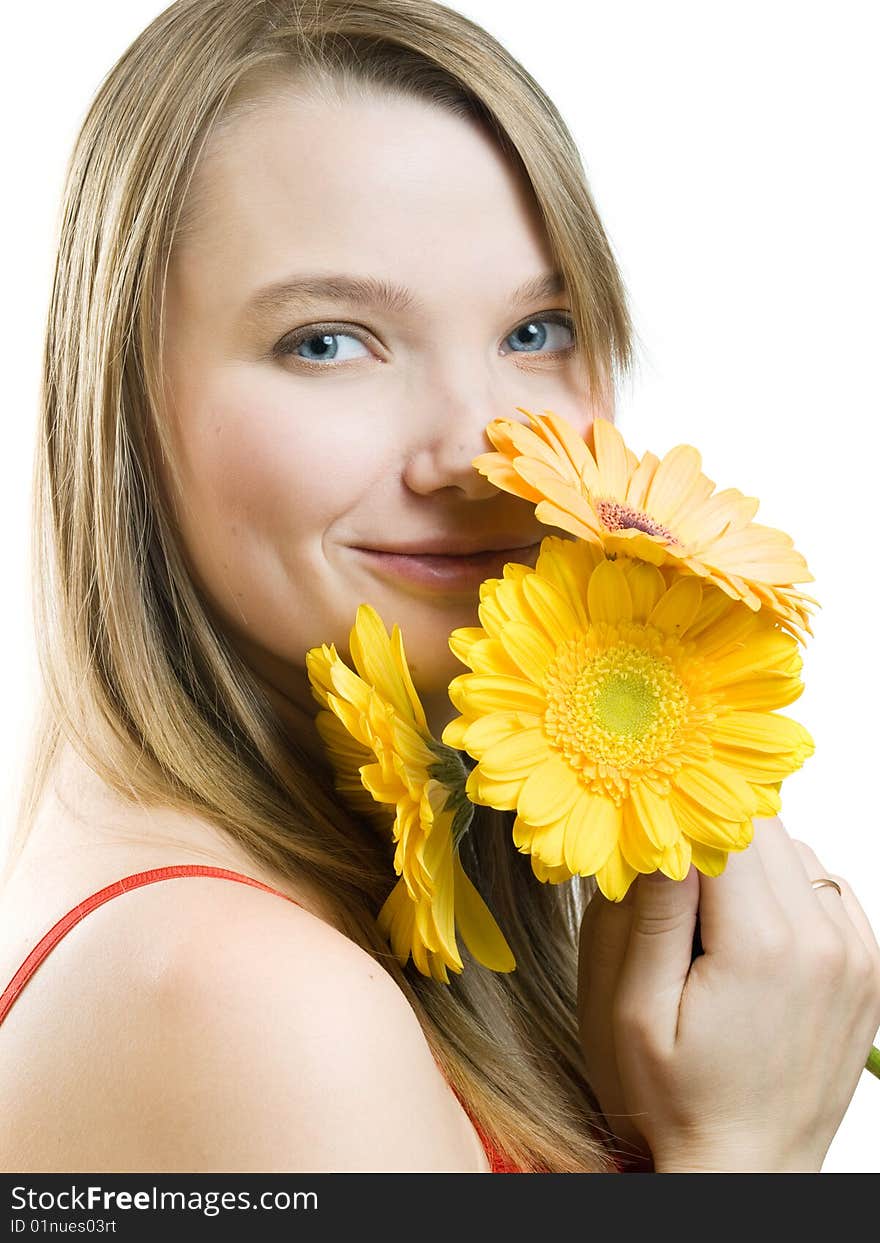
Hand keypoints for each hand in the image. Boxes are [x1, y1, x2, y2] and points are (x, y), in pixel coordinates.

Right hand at [577, 816, 879, 1171]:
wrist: (749, 1169)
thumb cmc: (681, 1098)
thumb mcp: (638, 1012)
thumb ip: (652, 915)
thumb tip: (663, 832)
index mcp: (760, 947)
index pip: (728, 829)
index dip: (685, 821)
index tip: (654, 832)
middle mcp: (822, 941)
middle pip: (766, 831)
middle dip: (716, 837)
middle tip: (676, 876)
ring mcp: (854, 954)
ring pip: (797, 853)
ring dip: (752, 865)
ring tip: (714, 919)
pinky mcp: (868, 967)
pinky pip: (827, 888)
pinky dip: (789, 890)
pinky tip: (755, 933)